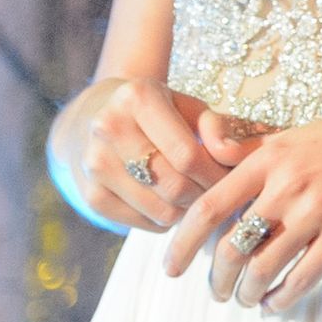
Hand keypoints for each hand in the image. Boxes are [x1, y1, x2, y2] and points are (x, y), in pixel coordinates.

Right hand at [64, 78, 229, 232]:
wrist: (96, 117)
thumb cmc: (158, 113)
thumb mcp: (189, 106)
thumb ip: (217, 126)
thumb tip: (232, 154)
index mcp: (138, 98)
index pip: (187, 155)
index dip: (216, 174)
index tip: (229, 176)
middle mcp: (108, 128)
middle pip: (175, 185)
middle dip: (204, 193)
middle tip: (214, 189)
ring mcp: (94, 164)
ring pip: (161, 210)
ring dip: (186, 209)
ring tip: (192, 192)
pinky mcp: (90, 194)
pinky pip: (143, 223)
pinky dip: (164, 219)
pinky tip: (167, 200)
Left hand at [168, 89, 321, 311]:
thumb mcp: (293, 134)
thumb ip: (250, 153)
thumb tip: (208, 159)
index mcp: (269, 159)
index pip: (209, 208)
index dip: (184, 243)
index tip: (172, 267)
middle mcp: (287, 186)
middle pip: (232, 247)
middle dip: (218, 279)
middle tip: (217, 291)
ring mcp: (318, 212)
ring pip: (264, 267)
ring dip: (248, 292)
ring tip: (246, 299)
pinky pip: (304, 276)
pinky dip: (283, 296)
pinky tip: (276, 303)